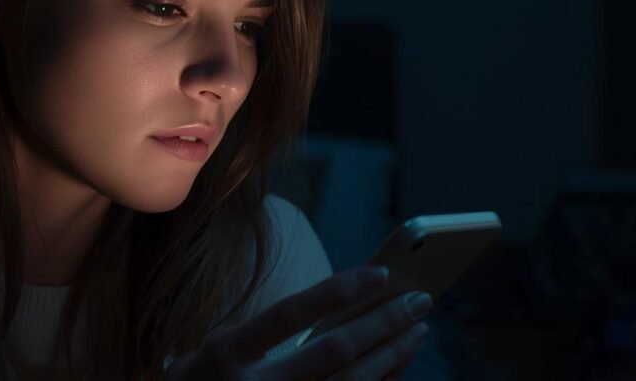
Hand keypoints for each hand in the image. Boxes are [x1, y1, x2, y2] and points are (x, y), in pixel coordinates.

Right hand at [164, 266, 430, 380]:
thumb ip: (265, 334)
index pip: (291, 315)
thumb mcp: (215, 350)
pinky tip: (397, 362)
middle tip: (419, 299)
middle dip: (382, 323)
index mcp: (227, 353)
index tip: (381, 273)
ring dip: (391, 355)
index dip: (337, 291)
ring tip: (417, 329)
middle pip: (332, 352)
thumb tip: (337, 308)